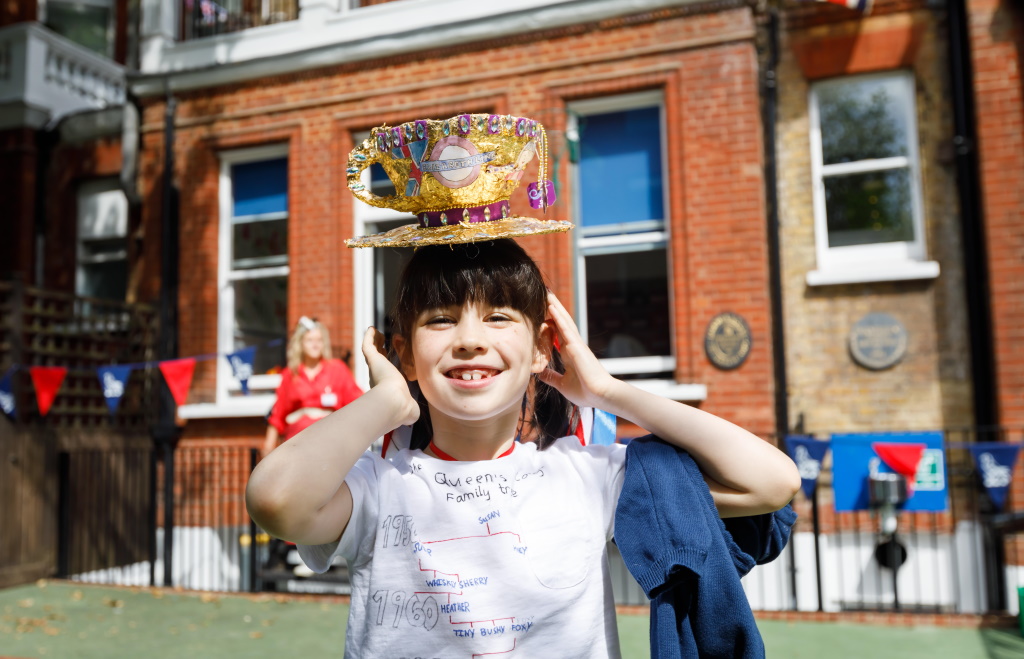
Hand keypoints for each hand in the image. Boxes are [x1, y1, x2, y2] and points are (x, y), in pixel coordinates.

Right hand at [362, 326, 418, 425]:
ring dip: (374, 341)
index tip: (388, 356)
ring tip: (376, 332)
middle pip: (376, 359)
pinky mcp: (372, 359)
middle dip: (379, 350)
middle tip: (381, 340)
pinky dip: (369, 336)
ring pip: (371, 350)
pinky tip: (372, 329)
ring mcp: (374, 367)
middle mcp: (377, 377)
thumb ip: (411, 410)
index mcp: (386, 386)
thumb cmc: (403, 407)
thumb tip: (413, 417)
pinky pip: (367, 344)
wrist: (394, 402)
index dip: (386, 362)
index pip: (384, 371)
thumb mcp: (409, 408)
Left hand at [538, 292, 617, 410]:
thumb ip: (551, 377)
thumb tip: (539, 373)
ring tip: (547, 294)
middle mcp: (573, 346)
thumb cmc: (585, 392)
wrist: (600, 396)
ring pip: (564, 321)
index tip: (541, 312)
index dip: (551, 322)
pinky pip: (566, 328)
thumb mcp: (562, 384)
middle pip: (561, 323)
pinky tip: (551, 307)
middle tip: (544, 295)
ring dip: (555, 307)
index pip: (557, 333)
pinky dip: (558, 317)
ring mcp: (576, 344)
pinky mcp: (577, 346)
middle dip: (553, 309)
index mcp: (569, 354)